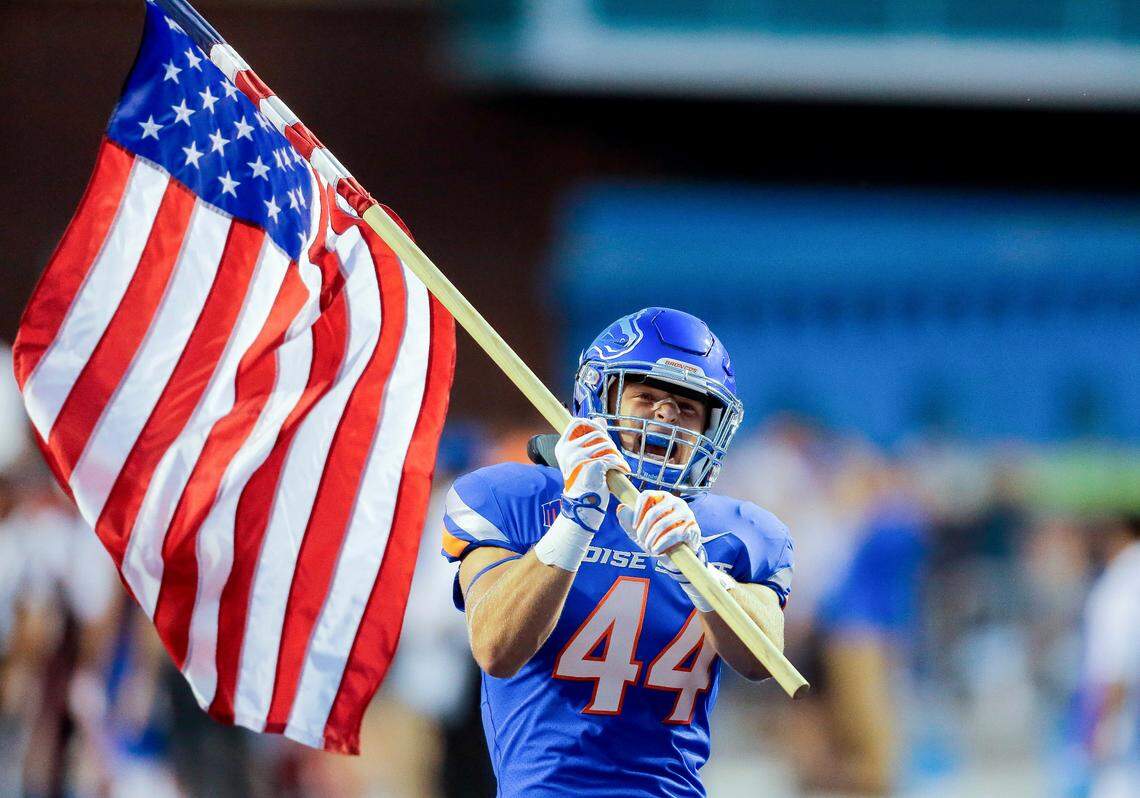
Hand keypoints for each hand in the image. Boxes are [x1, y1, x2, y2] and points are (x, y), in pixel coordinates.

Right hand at [554, 417, 628, 532]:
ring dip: (616, 455)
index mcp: (562, 446)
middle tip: (613, 455)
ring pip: (606, 445)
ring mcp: (578, 458)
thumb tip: (601, 420)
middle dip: (609, 443)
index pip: (576, 422)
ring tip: (617, 465)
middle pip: (596, 433)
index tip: (601, 434)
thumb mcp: (582, 457)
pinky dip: (621, 464)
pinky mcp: (591, 466)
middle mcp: (568, 451)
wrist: (583, 505)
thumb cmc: (584, 481)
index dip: (592, 424)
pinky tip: (623, 470)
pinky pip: (612, 458)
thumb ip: (590, 437)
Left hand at [617, 490, 718, 611]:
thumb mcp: (640, 528)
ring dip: (652, 538)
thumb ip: (628, 518)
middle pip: (654, 512)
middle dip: (643, 529)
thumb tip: (620, 508)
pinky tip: (656, 550)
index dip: (637, 511)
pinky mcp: (693, 527)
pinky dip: (661, 544)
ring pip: (663, 524)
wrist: (677, 552)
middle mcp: (676, 502)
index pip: (646, 495)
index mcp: (662, 497)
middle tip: (640, 540)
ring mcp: (686, 514)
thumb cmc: (657, 535)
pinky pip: (674, 534)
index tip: (633, 526)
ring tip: (648, 547)